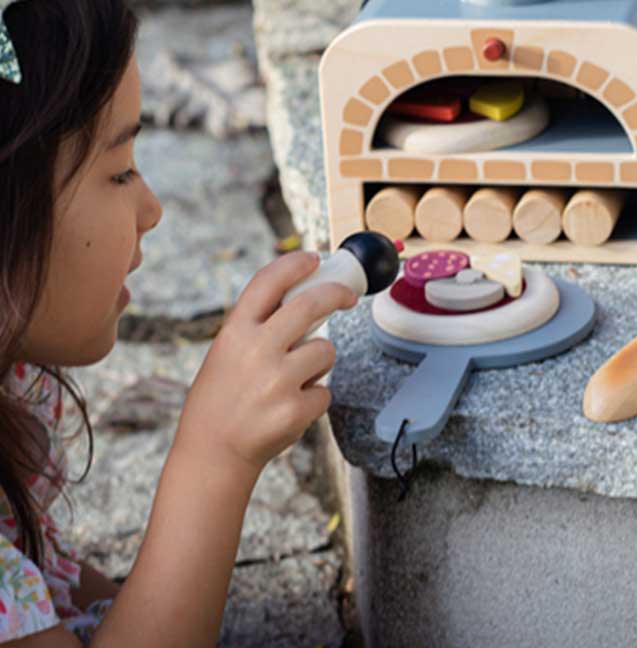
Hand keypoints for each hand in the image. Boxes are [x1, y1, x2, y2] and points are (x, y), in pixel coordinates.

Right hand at [174, 251, 355, 479]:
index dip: (294, 264)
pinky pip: (325, 391)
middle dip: (337, 293)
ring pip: (326, 350)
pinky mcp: (295, 410)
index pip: (268, 282)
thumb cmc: (221, 400)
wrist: (212, 456)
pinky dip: (314, 399)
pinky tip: (288, 410)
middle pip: (311, 303)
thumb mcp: (226, 353)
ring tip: (290, 383)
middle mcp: (256, 351)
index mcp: (234, 333)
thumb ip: (258, 327)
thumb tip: (306, 296)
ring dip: (319, 362)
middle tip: (348, 295)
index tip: (313, 257)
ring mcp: (277, 381)